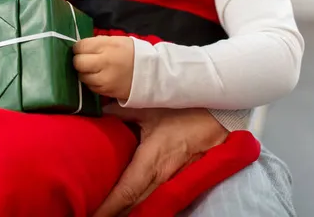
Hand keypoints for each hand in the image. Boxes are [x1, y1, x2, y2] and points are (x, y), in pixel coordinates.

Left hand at [73, 36, 133, 100]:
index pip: (80, 46)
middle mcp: (103, 62)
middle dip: (79, 60)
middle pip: (78, 62)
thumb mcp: (117, 40)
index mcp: (106, 46)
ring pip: (82, 76)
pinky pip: (90, 86)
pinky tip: (100, 77)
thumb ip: (98, 42)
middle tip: (86, 60)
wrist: (151, 73)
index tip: (83, 49)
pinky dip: (92, 82)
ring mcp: (103, 79)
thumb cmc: (133, 53)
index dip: (79, 48)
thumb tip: (82, 47)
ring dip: (85, 72)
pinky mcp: (105, 91)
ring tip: (93, 69)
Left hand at [93, 106, 228, 216]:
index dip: (108, 207)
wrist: (220, 119)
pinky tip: (131, 206)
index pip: (126, 192)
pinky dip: (143, 204)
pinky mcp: (181, 181)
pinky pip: (159, 198)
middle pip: (134, 206)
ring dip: (129, 211)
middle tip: (94, 215)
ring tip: (108, 213)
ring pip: (147, 204)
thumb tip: (100, 111)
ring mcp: (173, 182)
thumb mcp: (149, 108)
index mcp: (151, 162)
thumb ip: (121, 112)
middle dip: (114, 214)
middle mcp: (162, 178)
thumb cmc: (184, 113)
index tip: (93, 214)